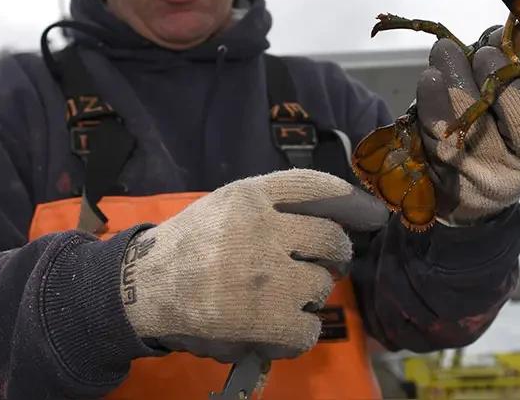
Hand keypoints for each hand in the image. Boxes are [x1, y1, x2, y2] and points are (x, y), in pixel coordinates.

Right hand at [119, 169, 387, 362]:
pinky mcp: (267, 316)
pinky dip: (300, 332)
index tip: (374, 214)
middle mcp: (265, 228)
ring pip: (321, 284)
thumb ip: (274, 205)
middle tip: (322, 265)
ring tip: (285, 298)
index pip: (317, 187)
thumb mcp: (227, 205)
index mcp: (252, 196)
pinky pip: (308, 327)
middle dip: (334, 255)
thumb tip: (344, 215)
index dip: (353, 200)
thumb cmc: (189, 246)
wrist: (145, 289)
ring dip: (310, 294)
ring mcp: (268, 274)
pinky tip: (282, 329)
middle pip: (332, 238)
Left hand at [416, 38, 519, 223]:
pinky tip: (431, 77)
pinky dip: (433, 99)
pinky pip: (442, 134)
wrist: (466, 185)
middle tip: (485, 54)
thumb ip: (518, 63)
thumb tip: (505, 29)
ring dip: (461, 80)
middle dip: (503, 78)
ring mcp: (490, 171)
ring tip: (447, 51)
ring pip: (478, 127)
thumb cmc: (499, 124)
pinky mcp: (453, 175)